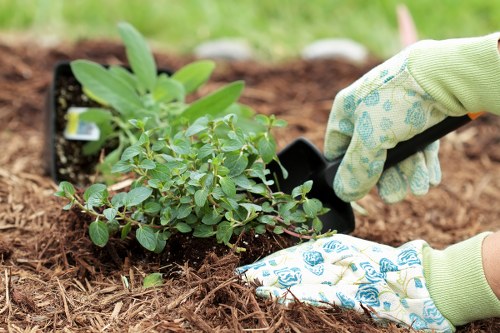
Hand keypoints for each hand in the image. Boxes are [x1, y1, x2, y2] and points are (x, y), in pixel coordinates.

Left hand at [236, 234, 453, 332]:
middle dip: (266, 270)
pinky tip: (280, 298)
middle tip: (241, 275)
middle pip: (293, 263)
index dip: (271, 261)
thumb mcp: (357, 258)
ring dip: (275, 282)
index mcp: (335, 247)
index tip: (250, 268)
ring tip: (252, 285)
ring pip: (301, 276)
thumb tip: (303, 268)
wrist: (425, 280)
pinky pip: (322, 294)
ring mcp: (343, 274)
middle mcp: (335, 256)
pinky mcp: (352, 292)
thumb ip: (333, 260)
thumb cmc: (390, 269)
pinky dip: (299, 295)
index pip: (295, 254)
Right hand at [325, 33, 499, 202]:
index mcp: (347, 111)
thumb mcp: (369, 139)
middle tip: (395, 196)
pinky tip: (429, 178)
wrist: (444, 76)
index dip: (346, 171)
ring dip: (408, 174)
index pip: (337, 148)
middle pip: (371, 156)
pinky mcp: (421, 118)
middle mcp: (368, 113)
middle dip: (385, 178)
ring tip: (419, 188)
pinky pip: (417, 146)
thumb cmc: (396, 101)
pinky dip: (422, 163)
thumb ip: (356, 168)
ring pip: (397, 154)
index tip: (358, 189)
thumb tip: (344, 193)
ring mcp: (396, 116)